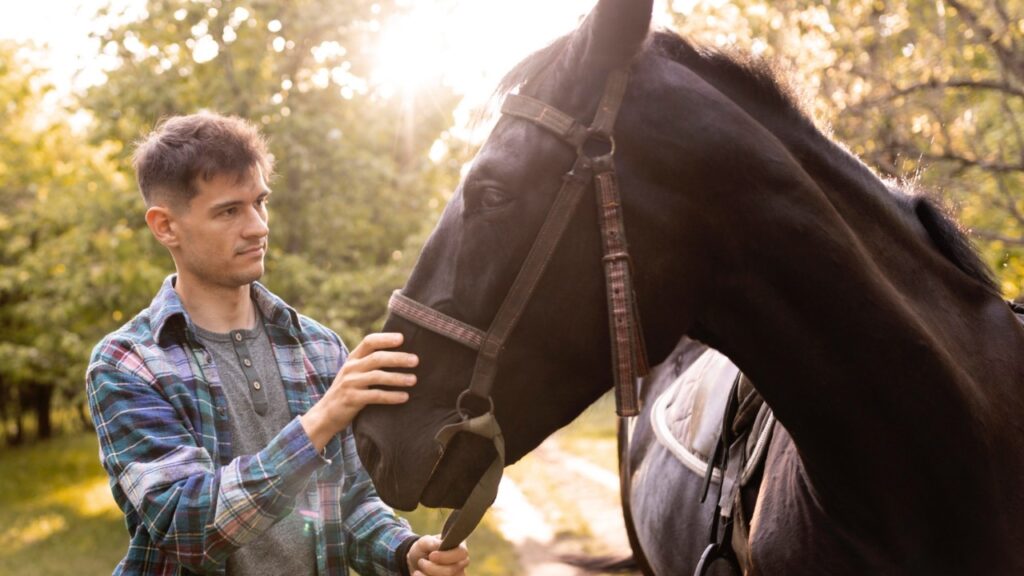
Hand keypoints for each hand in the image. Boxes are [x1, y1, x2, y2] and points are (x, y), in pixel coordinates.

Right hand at [300, 332, 417, 449]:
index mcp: (353, 359)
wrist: (325, 415)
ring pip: (377, 376)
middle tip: (415, 360)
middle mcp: (350, 368)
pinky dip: (391, 396)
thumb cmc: (347, 391)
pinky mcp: (352, 399)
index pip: (369, 342)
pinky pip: (375, 396)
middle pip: (377, 358)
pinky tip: (404, 397)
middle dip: (398, 358)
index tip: (402, 338)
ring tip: (413, 380)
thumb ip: (369, 364)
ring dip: (397, 378)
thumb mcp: (354, 373)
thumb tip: (401, 355)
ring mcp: (350, 384)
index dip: (385, 338)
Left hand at [406, 535, 469, 575]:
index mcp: (460, 548)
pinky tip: (420, 575)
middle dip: (432, 568)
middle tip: (421, 561)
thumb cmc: (425, 549)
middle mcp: (461, 563)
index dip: (446, 556)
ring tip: (418, 570)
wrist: (418, 562)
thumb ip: (432, 542)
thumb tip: (440, 545)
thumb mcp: (425, 541)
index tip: (431, 556)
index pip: (462, 553)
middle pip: (452, 570)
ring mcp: (457, 575)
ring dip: (428, 575)